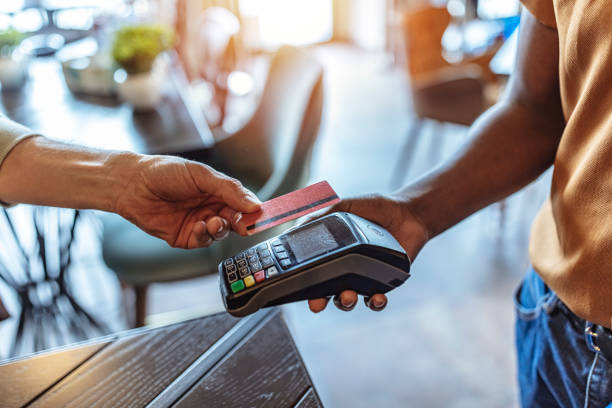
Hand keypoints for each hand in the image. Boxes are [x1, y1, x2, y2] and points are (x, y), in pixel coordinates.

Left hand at [113, 154, 259, 248]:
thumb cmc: (165, 172)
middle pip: (236, 220)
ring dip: (221, 229)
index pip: (244, 202)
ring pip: (221, 233)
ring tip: (213, 222)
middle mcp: (211, 207)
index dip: (254, 210)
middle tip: (243, 224)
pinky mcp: (185, 236)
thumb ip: (229, 190)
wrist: (132, 184)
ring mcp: (199, 222)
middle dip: (241, 223)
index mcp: (219, 190)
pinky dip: (204, 236)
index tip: (263, 215)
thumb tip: (255, 204)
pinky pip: (202, 241)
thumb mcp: (202, 175)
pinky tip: (199, 227)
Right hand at [304, 194, 428, 312]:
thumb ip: (320, 216)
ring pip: (348, 299)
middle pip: (325, 292)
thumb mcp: (344, 208)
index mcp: (332, 254)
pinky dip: (375, 303)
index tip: (297, 287)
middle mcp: (345, 269)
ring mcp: (363, 278)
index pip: (313, 272)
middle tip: (316, 304)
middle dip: (318, 301)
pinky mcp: (384, 283)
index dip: (304, 282)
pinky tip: (377, 297)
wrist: (408, 213)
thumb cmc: (375, 209)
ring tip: (347, 296)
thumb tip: (296, 227)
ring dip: (345, 302)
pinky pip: (376, 300)